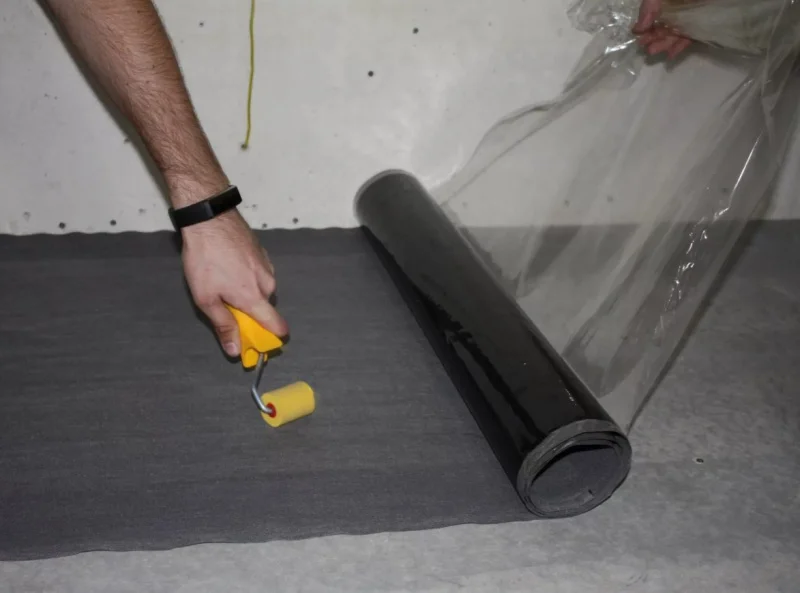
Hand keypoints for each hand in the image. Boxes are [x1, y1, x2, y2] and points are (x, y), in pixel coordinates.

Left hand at [181, 208, 288, 357]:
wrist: (209, 218)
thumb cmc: (205, 259)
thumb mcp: (206, 298)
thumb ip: (223, 325)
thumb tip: (235, 350)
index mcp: (255, 298)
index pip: (277, 326)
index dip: (271, 338)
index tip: (256, 341)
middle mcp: (267, 283)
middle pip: (264, 308)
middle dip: (248, 311)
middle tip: (224, 302)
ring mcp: (267, 266)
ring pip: (261, 289)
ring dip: (246, 291)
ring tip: (222, 278)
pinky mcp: (263, 253)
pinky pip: (258, 273)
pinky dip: (247, 275)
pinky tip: (228, 265)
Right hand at [633, 0, 691, 58]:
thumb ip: (650, 7)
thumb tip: (638, 29)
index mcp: (666, 0)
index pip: (652, 15)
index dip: (645, 26)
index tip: (638, 35)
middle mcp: (677, 8)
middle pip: (662, 26)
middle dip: (653, 37)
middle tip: (645, 47)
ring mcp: (690, 17)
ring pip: (674, 33)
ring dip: (663, 44)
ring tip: (653, 51)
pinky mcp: (702, 24)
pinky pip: (690, 37)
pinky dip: (680, 46)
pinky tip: (671, 54)